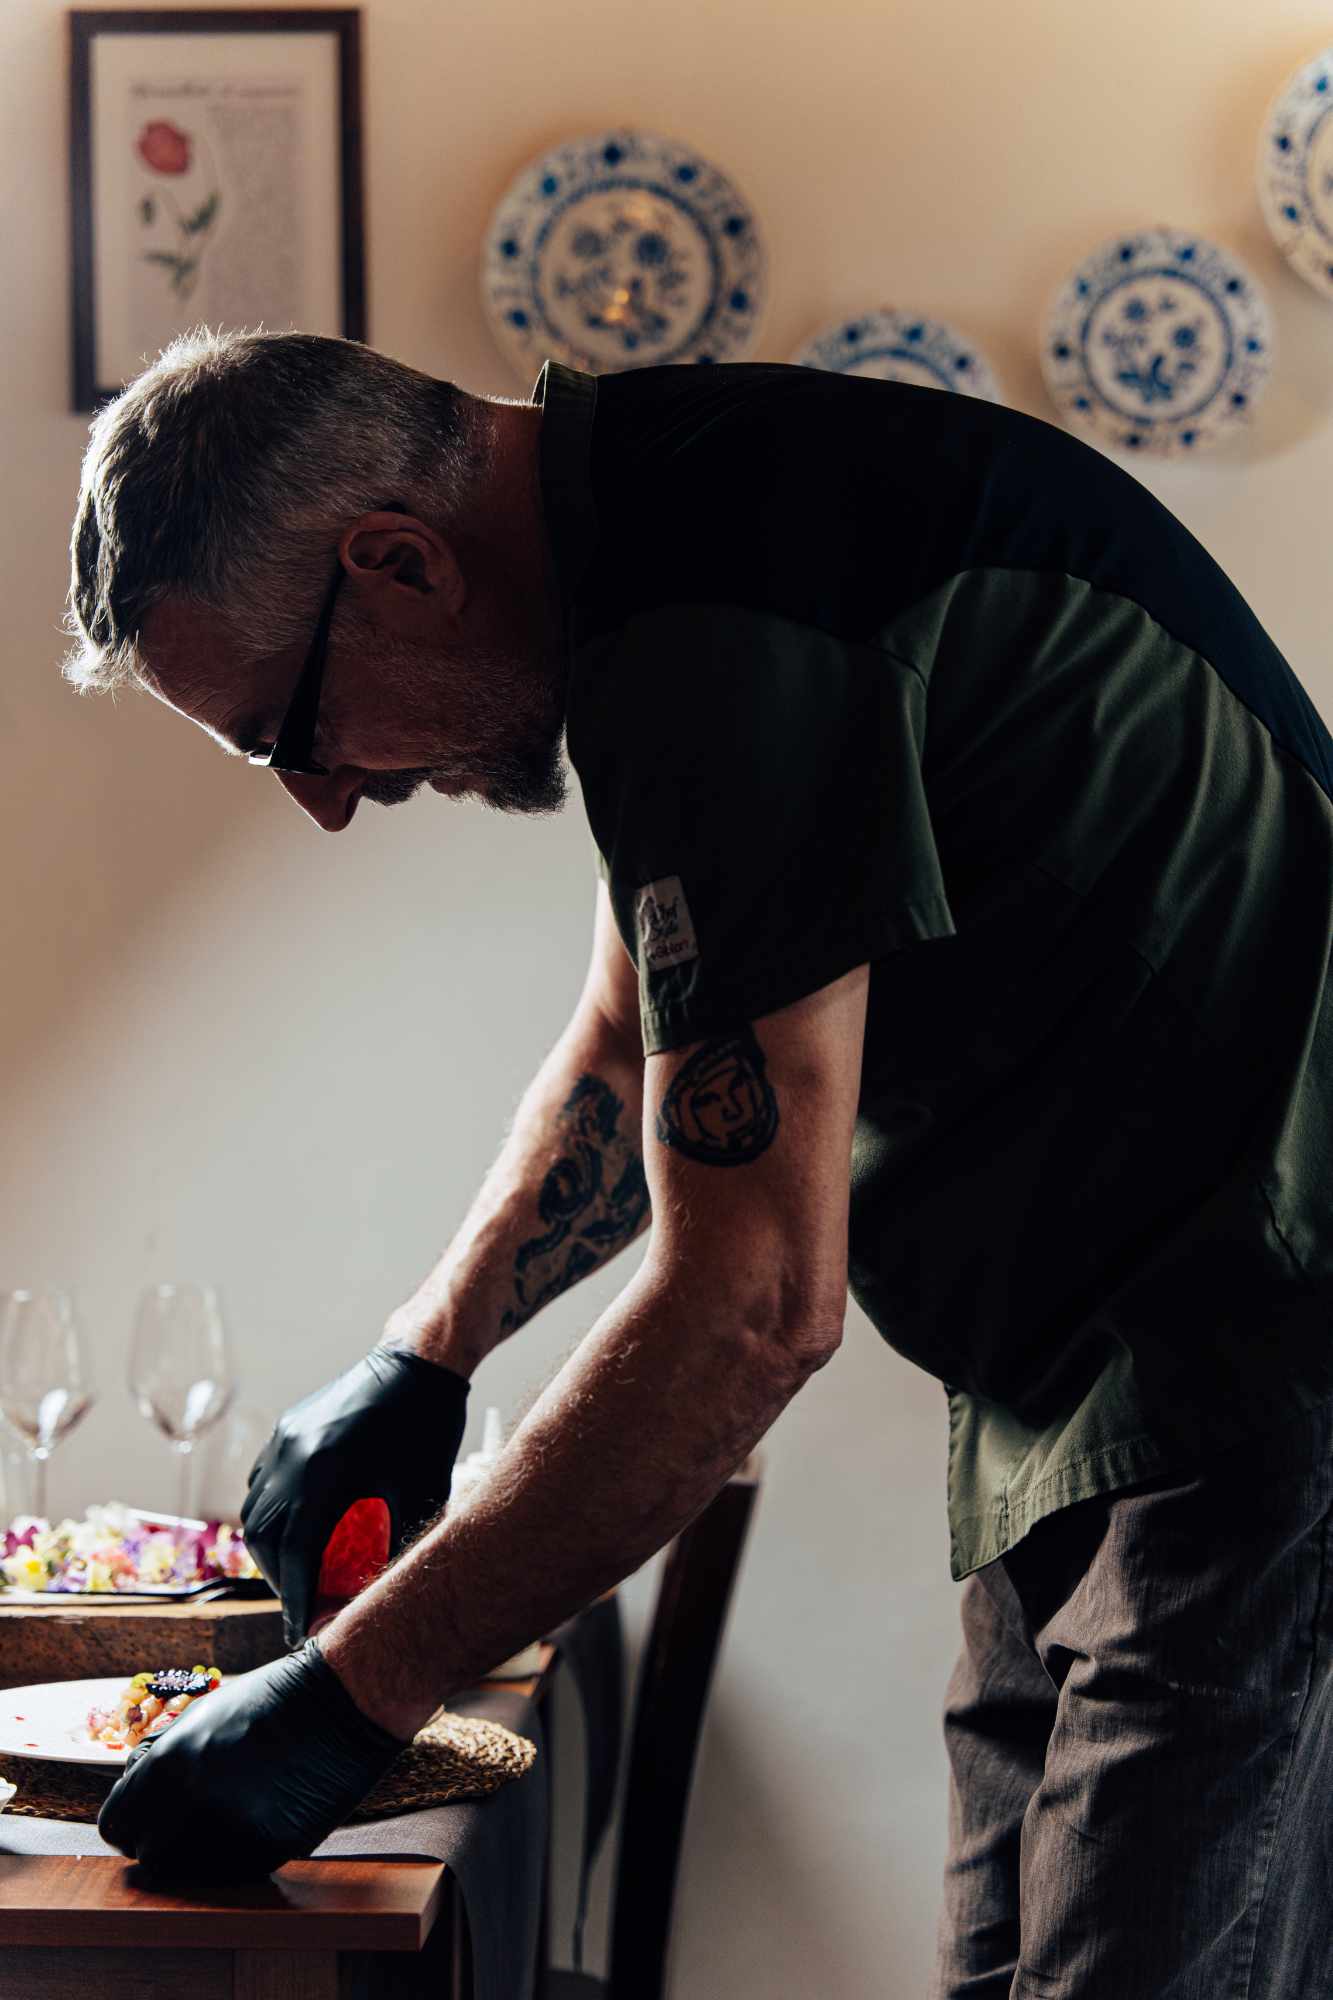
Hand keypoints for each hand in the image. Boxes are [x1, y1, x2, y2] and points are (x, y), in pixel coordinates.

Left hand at [98, 1640, 406, 1878]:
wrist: (339, 1703)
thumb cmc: (269, 1701)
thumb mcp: (201, 1714)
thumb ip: (158, 1758)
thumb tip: (129, 1796)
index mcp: (168, 1764)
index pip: (115, 1826)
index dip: (129, 1823)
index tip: (146, 1820)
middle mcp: (193, 1802)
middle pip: (148, 1856)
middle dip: (161, 1840)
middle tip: (187, 1820)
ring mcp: (232, 1831)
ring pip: (187, 1874)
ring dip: (197, 1854)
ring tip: (223, 1819)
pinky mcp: (270, 1851)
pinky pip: (230, 1873)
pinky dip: (233, 1858)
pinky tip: (252, 1822)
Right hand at [241, 1343, 468, 1644]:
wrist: (419, 1364)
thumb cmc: (430, 1432)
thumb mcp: (420, 1498)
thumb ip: (392, 1547)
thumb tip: (367, 1600)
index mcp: (326, 1473)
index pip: (298, 1553)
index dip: (298, 1599)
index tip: (301, 1632)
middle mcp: (294, 1455)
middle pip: (265, 1535)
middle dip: (280, 1578)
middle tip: (302, 1604)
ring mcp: (285, 1438)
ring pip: (256, 1509)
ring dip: (272, 1548)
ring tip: (297, 1571)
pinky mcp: (287, 1428)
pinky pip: (263, 1481)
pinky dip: (272, 1512)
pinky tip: (294, 1527)